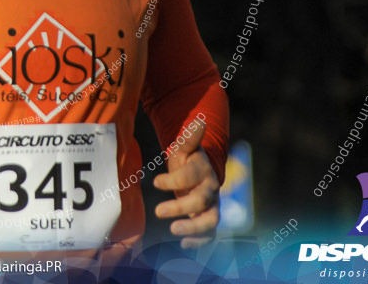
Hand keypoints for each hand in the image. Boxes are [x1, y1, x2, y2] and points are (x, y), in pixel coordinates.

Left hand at [152, 119, 220, 248]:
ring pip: (210, 219)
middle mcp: (211, 188)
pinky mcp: (209, 219)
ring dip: (193, 226)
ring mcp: (212, 205)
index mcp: (203, 169)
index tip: (155, 182)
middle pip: (201, 199)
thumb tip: (198, 122)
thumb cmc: (187, 160)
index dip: (174, 180)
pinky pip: (210, 233)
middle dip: (180, 206)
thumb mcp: (184, 148)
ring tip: (174, 231)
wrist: (200, 174)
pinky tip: (183, 244)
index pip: (191, 175)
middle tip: (158, 211)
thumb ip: (189, 138)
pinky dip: (199, 240)